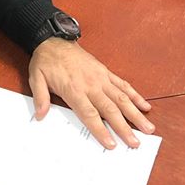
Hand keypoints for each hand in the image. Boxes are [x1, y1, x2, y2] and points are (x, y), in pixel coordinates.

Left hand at [28, 39, 154, 148]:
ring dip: (136, 114)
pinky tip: (145, 106)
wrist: (53, 40)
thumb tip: (40, 115)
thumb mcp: (36, 78)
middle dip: (125, 128)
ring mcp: (101, 78)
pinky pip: (123, 84)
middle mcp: (91, 85)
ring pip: (122, 98)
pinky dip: (135, 96)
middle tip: (136, 143)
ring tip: (148, 127)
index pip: (90, 114)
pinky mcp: (105, 72)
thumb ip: (40, 97)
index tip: (111, 144)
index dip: (101, 130)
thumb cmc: (46, 61)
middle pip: (111, 110)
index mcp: (74, 89)